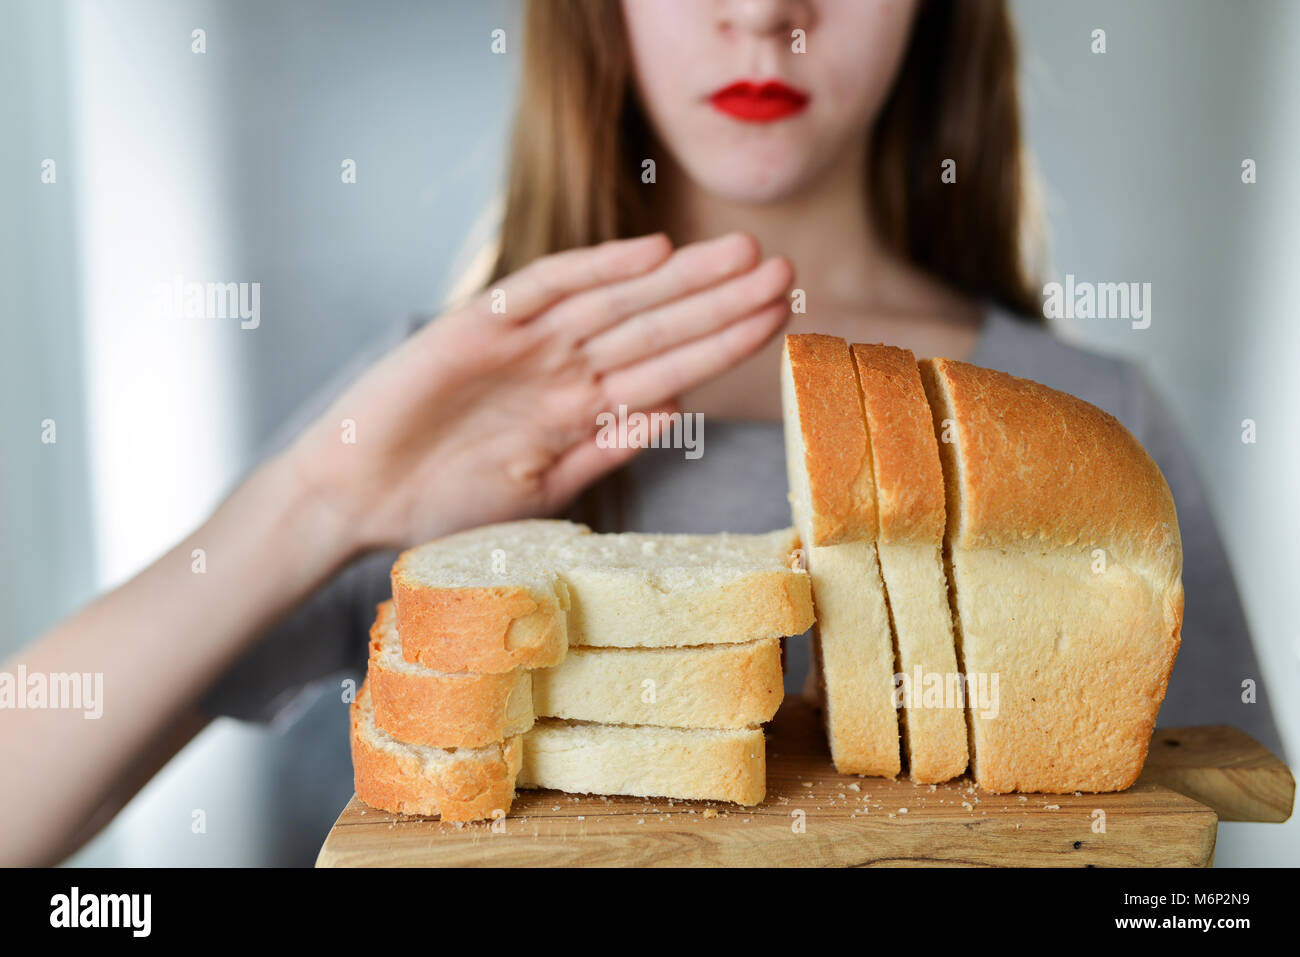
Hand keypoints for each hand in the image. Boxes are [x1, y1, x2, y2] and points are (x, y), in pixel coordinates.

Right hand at [285, 232, 793, 553]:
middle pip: (655, 325)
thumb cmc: (443, 505)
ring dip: (679, 280)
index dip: (725, 342)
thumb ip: (606, 448)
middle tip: (787, 269)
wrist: (355, 500)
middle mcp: (561, 368)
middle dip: (721, 300)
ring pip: (616, 302)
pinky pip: (542, 290)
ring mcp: (523, 345)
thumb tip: (678, 410)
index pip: (669, 367)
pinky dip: (593, 270)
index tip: (782, 318)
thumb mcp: (542, 488)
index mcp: (582, 408)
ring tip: (744, 254)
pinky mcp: (476, 327)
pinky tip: (649, 253)